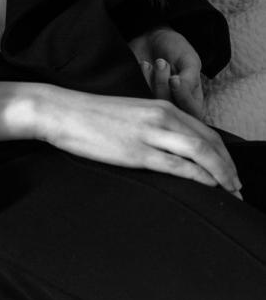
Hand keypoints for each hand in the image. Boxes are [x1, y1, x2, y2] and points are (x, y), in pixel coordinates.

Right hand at [0, 79, 241, 198]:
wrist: (62, 111)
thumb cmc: (92, 116)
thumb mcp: (130, 115)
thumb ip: (153, 125)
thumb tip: (170, 146)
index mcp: (160, 106)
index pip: (205, 130)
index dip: (223, 153)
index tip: (230, 172)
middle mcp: (161, 116)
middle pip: (209, 142)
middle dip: (228, 166)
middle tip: (238, 188)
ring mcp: (150, 133)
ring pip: (200, 152)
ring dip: (221, 174)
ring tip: (230, 193)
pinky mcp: (137, 151)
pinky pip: (178, 165)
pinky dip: (200, 176)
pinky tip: (210, 186)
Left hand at [128, 25, 203, 118]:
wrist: (152, 39)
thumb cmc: (175, 50)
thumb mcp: (189, 61)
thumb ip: (189, 79)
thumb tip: (179, 89)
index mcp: (192, 101)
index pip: (192, 114)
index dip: (182, 98)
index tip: (174, 79)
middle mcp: (175, 106)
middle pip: (168, 109)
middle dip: (162, 84)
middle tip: (161, 62)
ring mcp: (155, 102)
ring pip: (151, 103)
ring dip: (151, 80)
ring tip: (154, 62)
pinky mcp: (139, 96)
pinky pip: (137, 97)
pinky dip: (140, 79)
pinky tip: (144, 65)